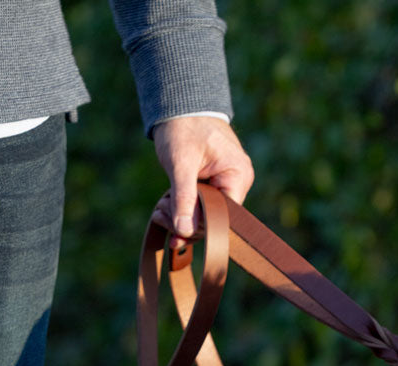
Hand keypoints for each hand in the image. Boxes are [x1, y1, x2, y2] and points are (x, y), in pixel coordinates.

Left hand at [151, 115, 254, 241]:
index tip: (174, 228)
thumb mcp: (181, 163)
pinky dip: (182, 207)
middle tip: (159, 213)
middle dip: (186, 221)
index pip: (224, 216)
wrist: (179, 101)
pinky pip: (201, 204)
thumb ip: (184, 198)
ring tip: (159, 209)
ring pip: (205, 214)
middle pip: (215, 218)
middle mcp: (237, 182)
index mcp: (238, 176)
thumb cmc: (182, 126)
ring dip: (181, 215)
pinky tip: (165, 207)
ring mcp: (227, 182)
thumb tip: (184, 231)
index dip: (201, 226)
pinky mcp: (214, 183)